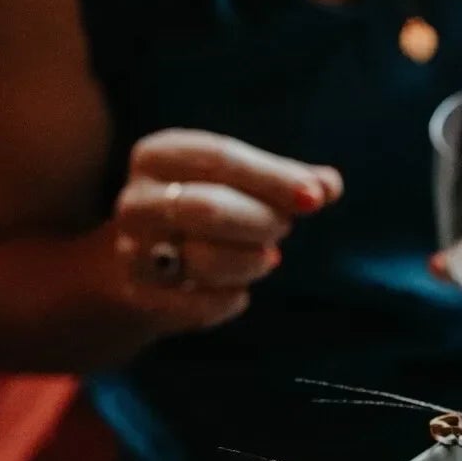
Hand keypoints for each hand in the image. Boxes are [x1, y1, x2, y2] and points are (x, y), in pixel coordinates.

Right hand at [113, 129, 341, 335]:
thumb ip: (289, 181)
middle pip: (209, 208)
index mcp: (160, 155)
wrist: (150, 260)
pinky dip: (232, 300)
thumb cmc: (211, 209)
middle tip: (284, 229)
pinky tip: (237, 291)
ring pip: (206, 260)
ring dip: (252, 262)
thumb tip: (329, 185)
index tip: (316, 198)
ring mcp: (132, 249)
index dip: (273, 178)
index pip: (220, 157)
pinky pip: (201, 304)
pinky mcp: (140, 296)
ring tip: (263, 258)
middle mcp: (137, 200)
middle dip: (261, 222)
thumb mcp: (245, 184)